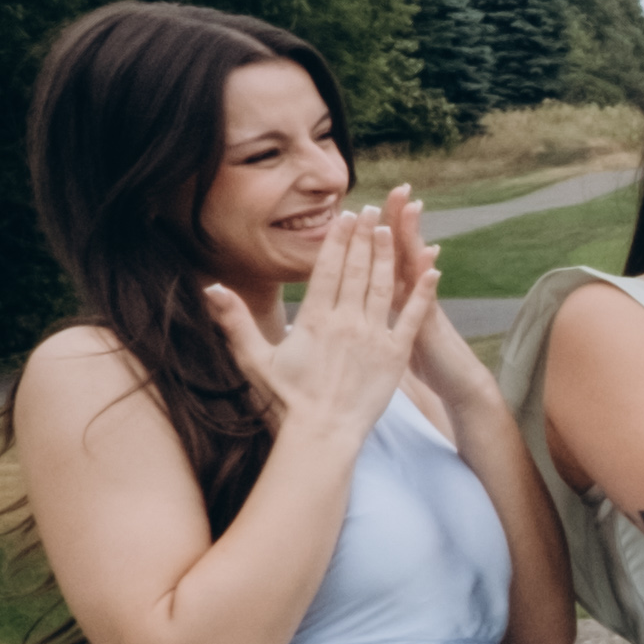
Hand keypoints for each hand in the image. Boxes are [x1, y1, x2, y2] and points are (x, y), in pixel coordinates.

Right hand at [222, 199, 424, 433]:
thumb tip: (211, 288)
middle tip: (371, 210)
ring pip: (383, 286)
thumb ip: (235, 321)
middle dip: (364, 237)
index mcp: (315, 319)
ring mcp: (373, 337)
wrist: (323, 432)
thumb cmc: (286, 399)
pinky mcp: (396, 354)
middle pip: (357, 270)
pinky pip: (412, 316)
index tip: (345, 216)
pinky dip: (424, 292)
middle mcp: (346, 322)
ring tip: (391, 229)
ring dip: (388, 255)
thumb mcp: (254, 358)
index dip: (338, 240)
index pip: (328, 269)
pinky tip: (433, 269)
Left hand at [374, 191, 507, 408]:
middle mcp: (408, 295)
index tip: (368, 201)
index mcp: (391, 296)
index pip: (380, 255)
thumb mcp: (393, 334)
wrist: (454, 382)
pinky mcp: (427, 325)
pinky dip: (427, 276)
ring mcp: (421, 306)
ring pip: (414, 265)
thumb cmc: (422, 361)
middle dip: (399, 218)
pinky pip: (426, 296)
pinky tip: (430, 256)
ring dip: (413, 235)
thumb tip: (357, 298)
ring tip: (413, 207)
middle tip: (401, 187)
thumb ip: (380, 312)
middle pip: (400, 250)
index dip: (374, 230)